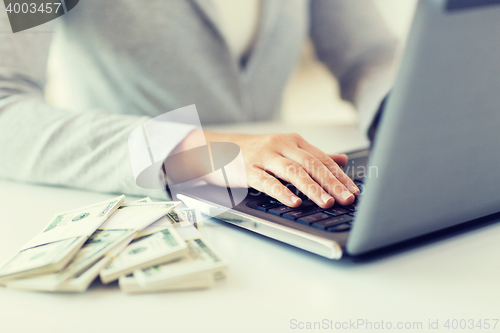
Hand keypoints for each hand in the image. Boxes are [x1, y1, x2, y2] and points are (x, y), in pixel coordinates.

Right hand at [200, 131, 359, 207]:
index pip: (322, 159)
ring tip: (326, 202)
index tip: (353, 191)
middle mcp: (280, 145)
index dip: (339, 176)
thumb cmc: (254, 152)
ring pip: (293, 172)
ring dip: (312, 189)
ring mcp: (263, 157)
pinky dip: (282, 192)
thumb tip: (342, 160)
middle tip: (346, 199)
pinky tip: (294, 202)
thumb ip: (313, 156)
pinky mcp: (248, 170)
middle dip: (331, 183)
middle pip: (311, 165)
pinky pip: (267, 182)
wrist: (217, 147)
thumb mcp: (285, 150)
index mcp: (293, 141)